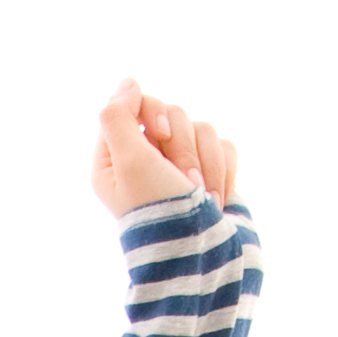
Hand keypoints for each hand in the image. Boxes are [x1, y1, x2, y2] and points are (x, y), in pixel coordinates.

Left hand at [91, 78, 237, 217]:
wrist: (204, 253)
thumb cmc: (162, 210)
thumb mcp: (130, 162)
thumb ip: (119, 117)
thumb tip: (126, 82)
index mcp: (114, 160)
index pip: (132, 105)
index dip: (150, 112)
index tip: (156, 134)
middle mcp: (144, 161)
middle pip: (171, 113)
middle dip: (182, 146)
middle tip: (181, 180)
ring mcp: (178, 167)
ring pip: (201, 127)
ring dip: (204, 161)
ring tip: (200, 196)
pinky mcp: (209, 172)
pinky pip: (223, 145)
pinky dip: (222, 169)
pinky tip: (216, 197)